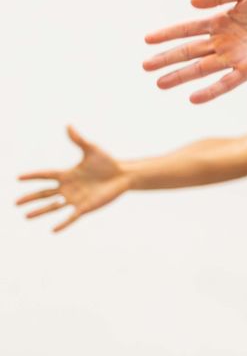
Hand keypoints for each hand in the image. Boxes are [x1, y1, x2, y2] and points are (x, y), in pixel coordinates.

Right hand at [16, 127, 130, 231]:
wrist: (123, 176)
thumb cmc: (107, 162)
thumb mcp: (92, 149)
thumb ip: (79, 140)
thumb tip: (69, 125)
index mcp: (67, 174)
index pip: (45, 175)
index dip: (32, 176)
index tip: (18, 178)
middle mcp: (68, 188)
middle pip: (44, 194)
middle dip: (30, 198)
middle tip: (15, 203)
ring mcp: (76, 198)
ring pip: (53, 206)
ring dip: (40, 211)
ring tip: (25, 216)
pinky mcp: (85, 207)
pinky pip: (71, 217)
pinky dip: (63, 223)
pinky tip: (53, 230)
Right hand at [143, 0, 246, 103]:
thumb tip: (191, 3)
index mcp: (221, 21)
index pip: (188, 29)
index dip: (168, 34)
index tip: (147, 39)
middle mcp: (225, 41)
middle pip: (190, 51)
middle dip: (168, 58)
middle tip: (145, 66)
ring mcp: (236, 57)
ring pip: (202, 69)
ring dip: (181, 76)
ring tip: (159, 83)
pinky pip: (227, 83)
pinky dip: (210, 91)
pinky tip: (193, 98)